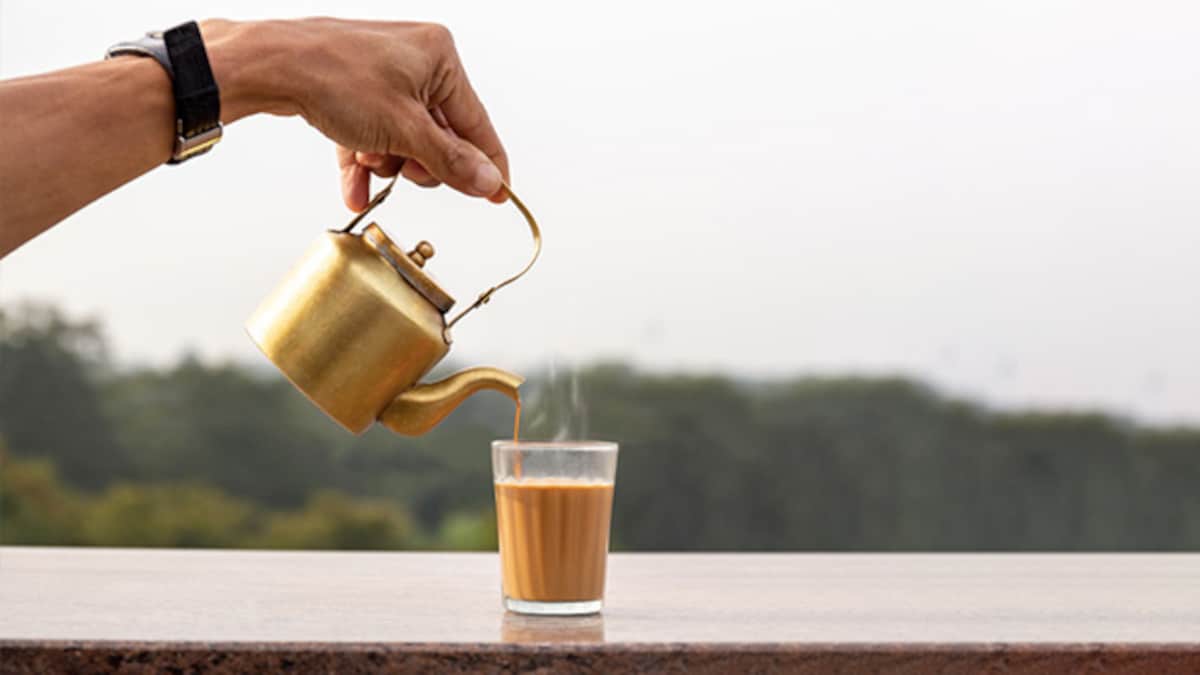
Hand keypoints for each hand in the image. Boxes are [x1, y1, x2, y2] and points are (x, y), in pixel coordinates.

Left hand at [203, 19, 509, 210]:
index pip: (476, 123)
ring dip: (388, 161)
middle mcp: (417, 60)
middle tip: (404, 168)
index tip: (500, 194)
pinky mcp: (358, 88)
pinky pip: (375, 133)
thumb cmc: (332, 75)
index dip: (487, 164)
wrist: (270, 66)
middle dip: (417, 161)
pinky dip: (365, 158)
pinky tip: (354, 184)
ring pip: (405, 139)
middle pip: (439, 136)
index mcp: (440, 58)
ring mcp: (385, 73)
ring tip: (368, 159)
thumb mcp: (403, 130)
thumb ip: (450, 160)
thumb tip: (486, 181)